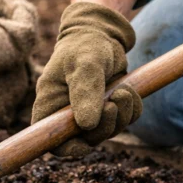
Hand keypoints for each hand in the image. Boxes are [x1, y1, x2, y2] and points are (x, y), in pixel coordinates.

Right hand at [31, 2, 140, 156]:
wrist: (103, 34)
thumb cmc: (85, 45)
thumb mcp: (85, 64)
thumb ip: (85, 93)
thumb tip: (87, 126)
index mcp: (50, 104)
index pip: (51, 139)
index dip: (66, 149)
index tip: (85, 145)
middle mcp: (67, 113)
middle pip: (86, 140)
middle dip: (105, 126)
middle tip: (113, 102)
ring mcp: (89, 112)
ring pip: (108, 132)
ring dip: (122, 115)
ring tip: (123, 91)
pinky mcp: (108, 108)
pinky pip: (124, 121)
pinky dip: (131, 109)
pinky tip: (129, 90)